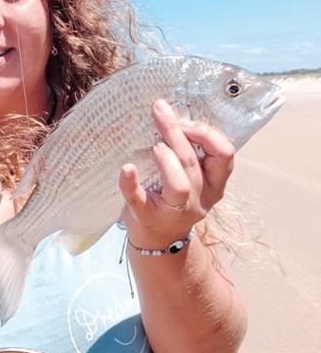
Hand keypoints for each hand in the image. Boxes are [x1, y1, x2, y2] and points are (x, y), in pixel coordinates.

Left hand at [119, 99, 234, 248]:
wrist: (157, 242)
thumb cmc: (172, 199)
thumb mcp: (193, 178)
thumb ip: (191, 152)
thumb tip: (172, 111)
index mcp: (214, 185)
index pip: (225, 155)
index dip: (207, 133)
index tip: (186, 121)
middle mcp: (199, 199)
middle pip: (194, 162)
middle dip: (177, 132)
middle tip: (160, 110)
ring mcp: (174, 212)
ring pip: (180, 185)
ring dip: (167, 159)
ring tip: (155, 146)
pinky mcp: (146, 217)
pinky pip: (139, 200)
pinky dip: (130, 183)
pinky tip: (126, 168)